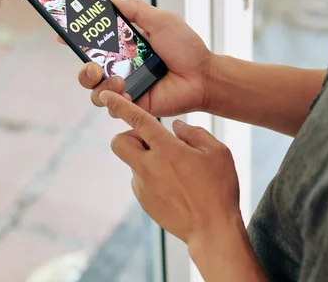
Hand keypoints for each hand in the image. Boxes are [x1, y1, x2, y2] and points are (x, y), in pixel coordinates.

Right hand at [76, 0, 213, 115]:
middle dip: (82, 68)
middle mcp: (121, 66)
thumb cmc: (186, 48)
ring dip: (99, 84)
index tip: (60, 32)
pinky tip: (125, 92)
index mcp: (125, 45)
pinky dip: (113, 99)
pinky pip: (112, 106)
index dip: (74, 38)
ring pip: (94, 90)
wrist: (203, 76)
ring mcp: (126, 86)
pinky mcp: (133, 104)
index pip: (93, 42)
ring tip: (117, 79)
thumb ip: (135, 10)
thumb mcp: (161, 20)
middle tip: (90, 64)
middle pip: (86, 69)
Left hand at [99, 89, 241, 243]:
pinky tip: (175, 185)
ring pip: (133, 162)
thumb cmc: (219, 190)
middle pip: (119, 142)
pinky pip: (141, 181)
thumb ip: (195, 133)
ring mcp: (144, 187)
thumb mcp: (218, 153)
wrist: (212, 231)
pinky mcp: (145, 202)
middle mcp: (149, 167)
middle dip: (130, 136)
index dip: (120, 105)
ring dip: (146, 159)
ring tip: (176, 169)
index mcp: (167, 150)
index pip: (137, 120)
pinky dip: (151, 176)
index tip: (107, 97)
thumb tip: (177, 126)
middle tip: (154, 142)